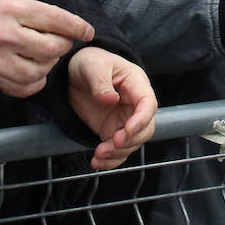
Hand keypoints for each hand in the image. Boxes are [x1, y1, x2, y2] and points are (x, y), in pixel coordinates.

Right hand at [0, 0, 93, 97]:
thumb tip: (75, 28)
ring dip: (49, 64)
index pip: (55, 18)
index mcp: (10, 10)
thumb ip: (38, 15)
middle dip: (63, 45)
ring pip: (42, 68)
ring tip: (41, 55)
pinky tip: (31, 70)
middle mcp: (4, 35)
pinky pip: (28, 86)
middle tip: (59, 42)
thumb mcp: (10, 5)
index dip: (76, 26)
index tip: (88, 32)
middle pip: (53, 47)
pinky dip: (36, 81)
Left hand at [66, 47, 157, 169]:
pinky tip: (97, 162)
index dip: (141, 120)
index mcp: (136, 84)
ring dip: (119, 153)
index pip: (148, 104)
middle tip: (111, 144)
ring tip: (98, 155)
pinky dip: (111, 160)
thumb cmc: (90, 63)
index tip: (126, 131)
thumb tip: (110, 99)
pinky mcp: (114, 131)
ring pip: (134, 143)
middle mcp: (136, 105)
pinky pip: (119, 150)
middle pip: (146, 128)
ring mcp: (126, 120)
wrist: (77, 74)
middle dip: (131, 140)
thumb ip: (100, 81)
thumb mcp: (92, 65)